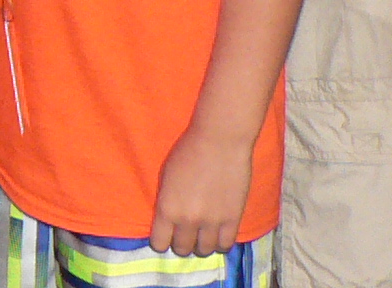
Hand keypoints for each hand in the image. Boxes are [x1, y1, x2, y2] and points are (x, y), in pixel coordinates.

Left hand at [150, 124, 253, 257]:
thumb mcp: (166, 177)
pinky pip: (225, 246)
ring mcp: (211, 222)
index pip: (159, 244)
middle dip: (182, 242)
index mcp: (167, 208)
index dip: (162, 240)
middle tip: (187, 231)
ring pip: (204, 251)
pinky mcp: (232, 220)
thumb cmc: (188, 151)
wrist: (220, 140)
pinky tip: (219, 232)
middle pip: (182, 249)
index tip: (167, 234)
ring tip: (204, 233)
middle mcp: (187, 220)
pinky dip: (220, 242)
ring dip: (202, 244)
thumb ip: (167, 202)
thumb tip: (169, 221)